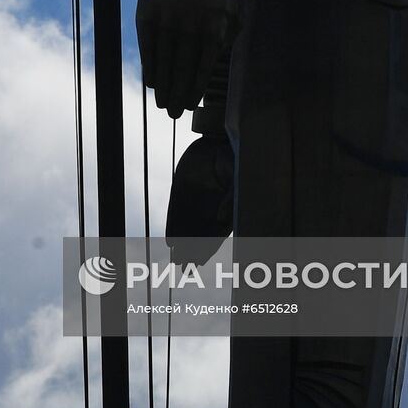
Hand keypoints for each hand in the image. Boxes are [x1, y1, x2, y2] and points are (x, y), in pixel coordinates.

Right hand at [136, 0, 238, 117]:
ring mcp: (168, 19)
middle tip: (173, 114)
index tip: (189, 106)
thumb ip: (229, 34)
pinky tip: (151, 83)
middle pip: (181, 67)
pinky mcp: (149, 14)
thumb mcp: (231, 9)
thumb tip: (228, 58)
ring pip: (164, 60)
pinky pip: (148, 46)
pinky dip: (150, 66)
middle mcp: (190, 25)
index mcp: (213, 27)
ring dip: (163, 85)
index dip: (194, 88)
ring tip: (162, 104)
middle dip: (177, 94)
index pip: (202, 66)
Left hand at [166, 134, 233, 264]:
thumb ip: (231, 198)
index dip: (208, 249)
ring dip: (181, 245)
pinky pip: (175, 213)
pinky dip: (173, 228)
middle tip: (185, 269)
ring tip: (177, 262)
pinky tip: (170, 242)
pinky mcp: (180, 192)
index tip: (200, 262)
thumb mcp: (237, 176)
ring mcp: (194, 202)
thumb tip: (222, 219)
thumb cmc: (232, 157)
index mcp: (225, 208)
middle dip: (193, 252)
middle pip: (200, 236)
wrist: (216, 138)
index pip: (216, 235)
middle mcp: (208, 209)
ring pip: (186, 228)